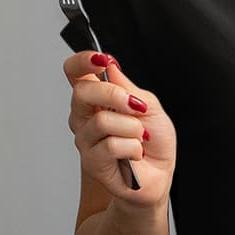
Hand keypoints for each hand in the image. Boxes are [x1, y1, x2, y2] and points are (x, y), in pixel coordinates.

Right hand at [64, 51, 174, 210]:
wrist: (160, 175)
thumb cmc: (154, 142)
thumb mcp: (149, 105)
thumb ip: (127, 87)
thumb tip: (110, 65)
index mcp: (96, 98)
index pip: (74, 72)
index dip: (83, 61)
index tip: (101, 60)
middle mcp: (85, 117)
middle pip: (81, 92)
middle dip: (114, 95)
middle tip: (136, 107)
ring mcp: (86, 139)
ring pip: (102, 121)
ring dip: (132, 128)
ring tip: (140, 137)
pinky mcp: (92, 162)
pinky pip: (111, 145)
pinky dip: (133, 148)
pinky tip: (135, 154)